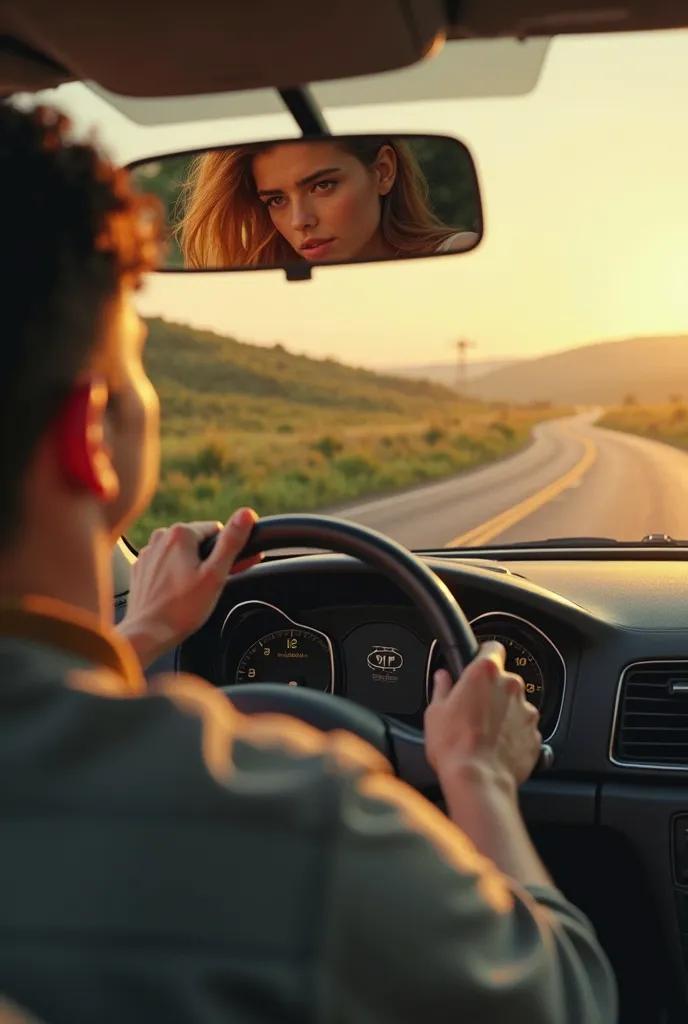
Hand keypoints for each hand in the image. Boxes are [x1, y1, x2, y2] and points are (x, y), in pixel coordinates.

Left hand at [118, 507, 259, 668]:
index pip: (217, 531)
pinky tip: (177, 593)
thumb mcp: (215, 575)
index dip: (227, 551)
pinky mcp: (141, 569)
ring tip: (193, 592)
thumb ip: (232, 542)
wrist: (147, 633)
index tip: (228, 570)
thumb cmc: (182, 609)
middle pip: (198, 541)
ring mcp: (149, 553)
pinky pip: (165, 564)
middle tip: (212, 585)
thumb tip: (246, 514)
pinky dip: (174, 574)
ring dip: (191, 566)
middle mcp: (161, 537)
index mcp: (180, 533)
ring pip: (181, 553)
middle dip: (209, 559)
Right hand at [424, 641, 540, 791]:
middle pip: (503, 679)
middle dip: (491, 691)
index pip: (493, 647)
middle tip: (473, 709)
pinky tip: (496, 748)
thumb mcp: (435, 712)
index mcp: (485, 673)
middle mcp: (510, 686)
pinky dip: (513, 735)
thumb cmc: (454, 746)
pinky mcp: (535, 735)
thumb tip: (442, 678)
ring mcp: (526, 711)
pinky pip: (523, 729)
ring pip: (515, 705)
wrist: (478, 780)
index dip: (484, 654)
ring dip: (504, 714)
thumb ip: (442, 688)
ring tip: (484, 734)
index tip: (479, 663)